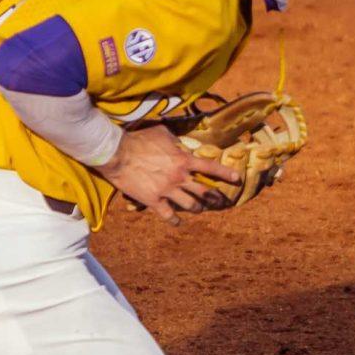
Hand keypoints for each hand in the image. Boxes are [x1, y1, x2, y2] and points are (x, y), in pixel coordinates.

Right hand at [101, 125, 238, 225]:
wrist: (117, 154)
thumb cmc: (139, 140)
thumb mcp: (162, 132)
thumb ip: (176, 139)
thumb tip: (182, 143)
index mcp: (183, 160)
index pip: (211, 168)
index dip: (225, 174)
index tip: (236, 179)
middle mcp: (179, 177)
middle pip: (205, 193)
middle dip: (216, 199)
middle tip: (220, 202)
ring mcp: (167, 191)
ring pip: (191, 206)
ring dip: (197, 209)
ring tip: (198, 209)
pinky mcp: (154, 201)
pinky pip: (169, 216)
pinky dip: (176, 220)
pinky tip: (178, 221)